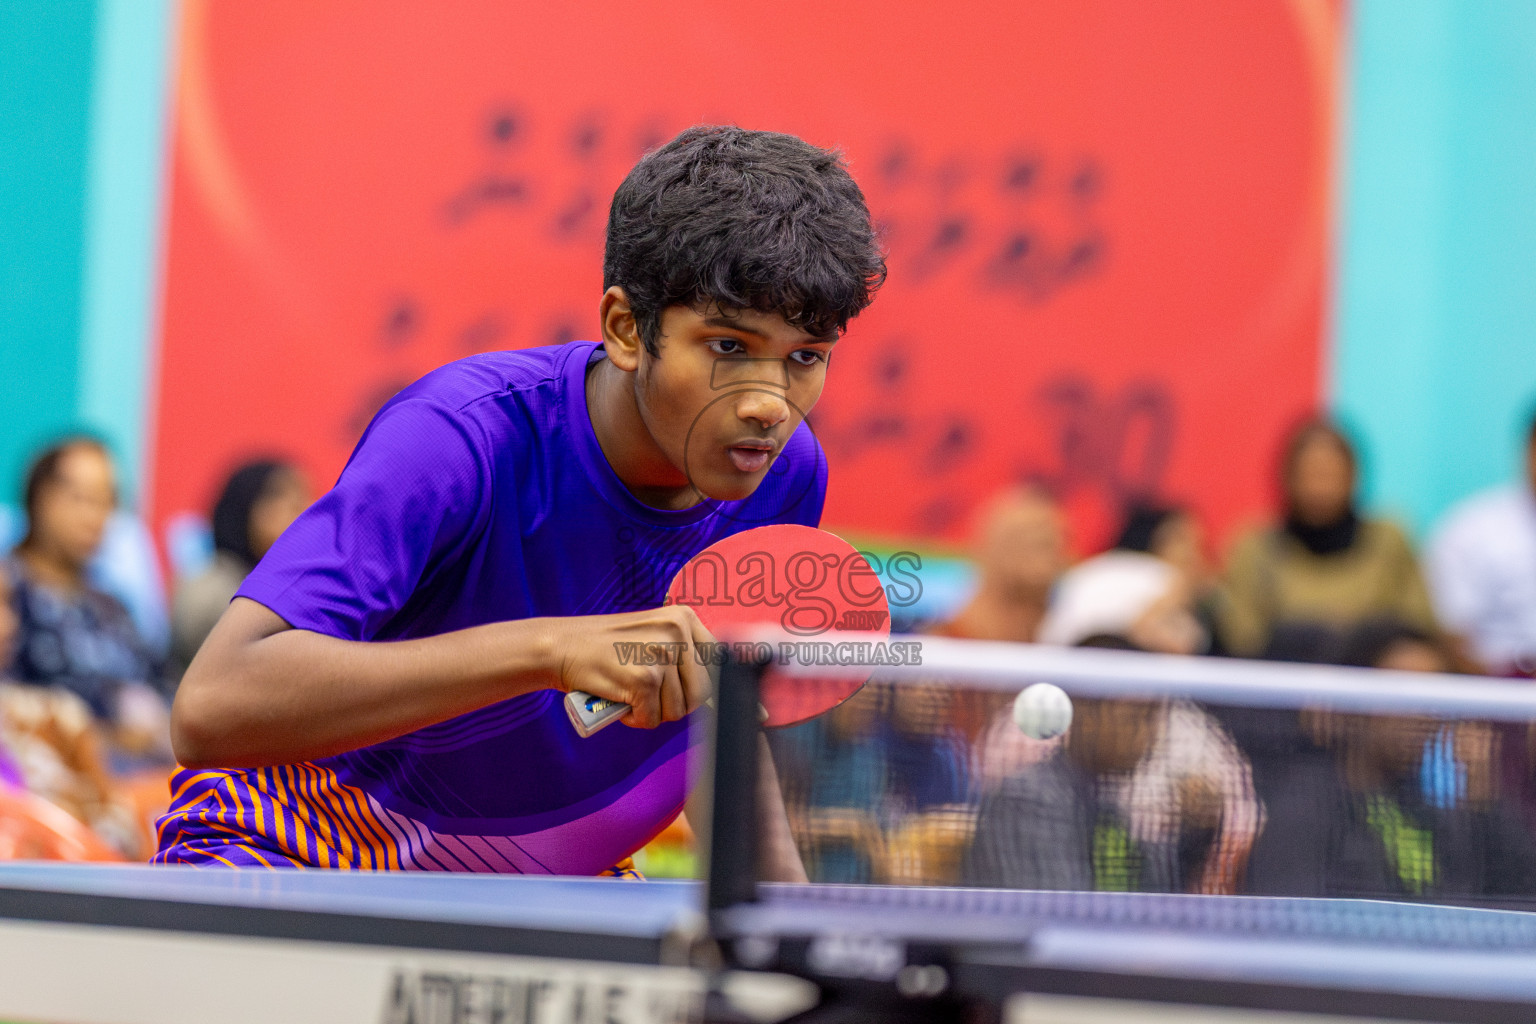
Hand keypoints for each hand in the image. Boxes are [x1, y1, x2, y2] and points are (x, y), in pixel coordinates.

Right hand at [546, 607, 713, 728]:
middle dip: (675, 704)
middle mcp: (677, 631)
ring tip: (629, 694)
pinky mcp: (644, 679)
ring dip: (651, 712)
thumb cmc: (606, 647)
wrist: (561, 646)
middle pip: (701, 693)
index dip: (701, 685)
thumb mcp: (652, 635)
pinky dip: (634, 719)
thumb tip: (719, 694)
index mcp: (684, 617)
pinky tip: (619, 701)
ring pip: (676, 711)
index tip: (686, 693)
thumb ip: (681, 654)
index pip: (717, 663)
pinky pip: (652, 719)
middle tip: (648, 696)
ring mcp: (661, 654)